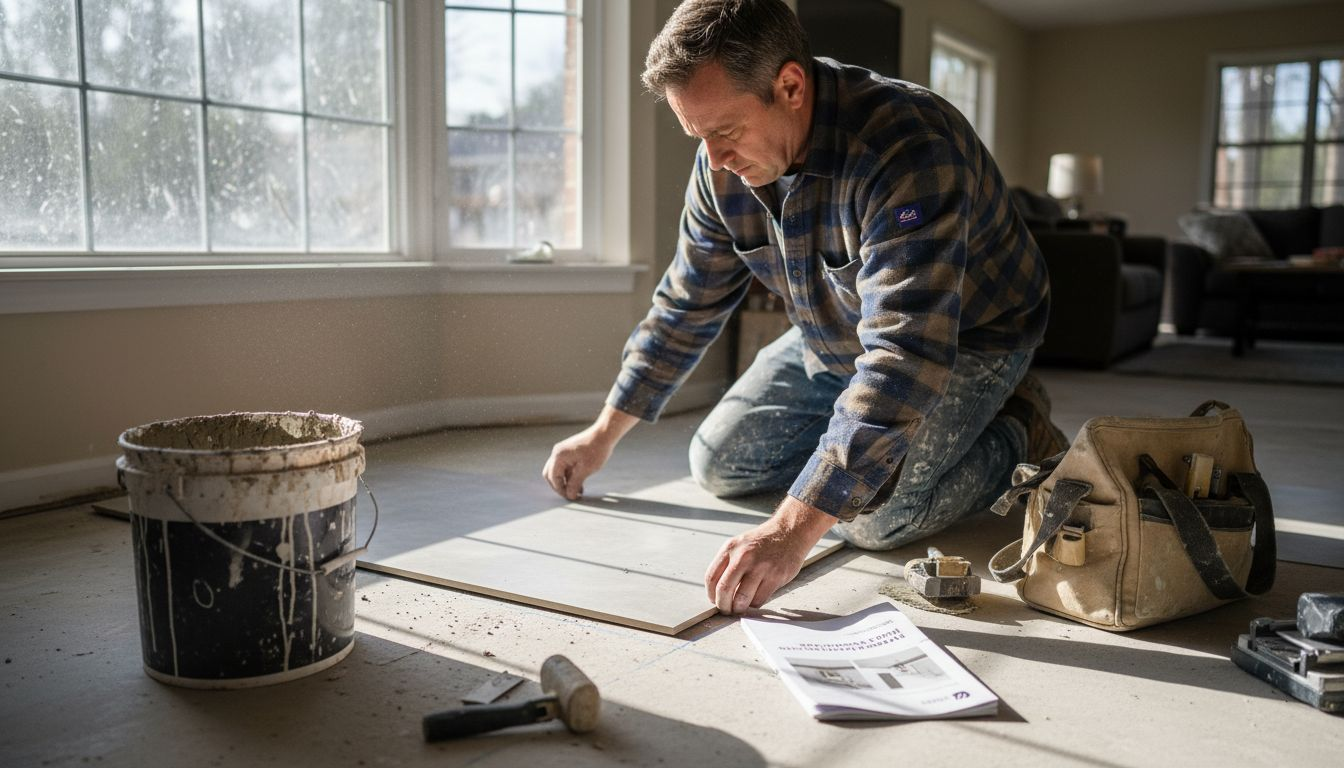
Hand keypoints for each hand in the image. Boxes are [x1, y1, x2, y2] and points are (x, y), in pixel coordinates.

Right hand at [542, 406, 638, 500]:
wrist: (605, 434)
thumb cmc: (596, 450)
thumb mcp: (586, 470)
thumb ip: (575, 483)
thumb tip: (570, 495)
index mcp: (559, 456)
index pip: (553, 478)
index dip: (561, 489)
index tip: (571, 497)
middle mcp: (557, 453)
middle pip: (551, 474)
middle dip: (560, 486)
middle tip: (570, 495)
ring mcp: (563, 452)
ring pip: (559, 471)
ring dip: (566, 482)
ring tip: (579, 491)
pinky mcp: (569, 452)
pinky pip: (566, 467)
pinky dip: (571, 476)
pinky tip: (581, 484)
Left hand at [704, 497, 836, 613]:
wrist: (789, 532)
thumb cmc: (762, 542)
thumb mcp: (739, 545)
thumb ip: (727, 564)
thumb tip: (717, 592)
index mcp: (730, 548)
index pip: (711, 577)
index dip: (711, 594)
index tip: (714, 600)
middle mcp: (744, 557)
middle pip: (724, 590)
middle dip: (723, 606)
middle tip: (726, 610)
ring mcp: (760, 567)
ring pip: (742, 599)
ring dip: (739, 608)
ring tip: (740, 607)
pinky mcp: (776, 577)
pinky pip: (759, 600)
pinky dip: (754, 604)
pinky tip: (755, 598)